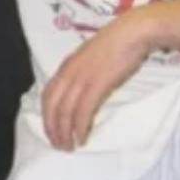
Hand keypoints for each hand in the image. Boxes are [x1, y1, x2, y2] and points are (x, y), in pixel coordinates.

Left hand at [41, 14, 152, 150]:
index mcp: (66, 66)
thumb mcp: (91, 58)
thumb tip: (82, 90)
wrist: (132, 32)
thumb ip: (83, 72)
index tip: (51, 129)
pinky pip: (83, 111)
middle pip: (51, 106)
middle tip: (58, 145)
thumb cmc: (117, 44)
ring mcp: (81, 78)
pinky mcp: (96, 85)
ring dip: (64, 132)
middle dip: (52, 128)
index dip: (47, 115)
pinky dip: (80, 128)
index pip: (48, 94)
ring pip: (64, 111)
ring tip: (68, 146)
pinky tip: (82, 138)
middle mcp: (69, 73)